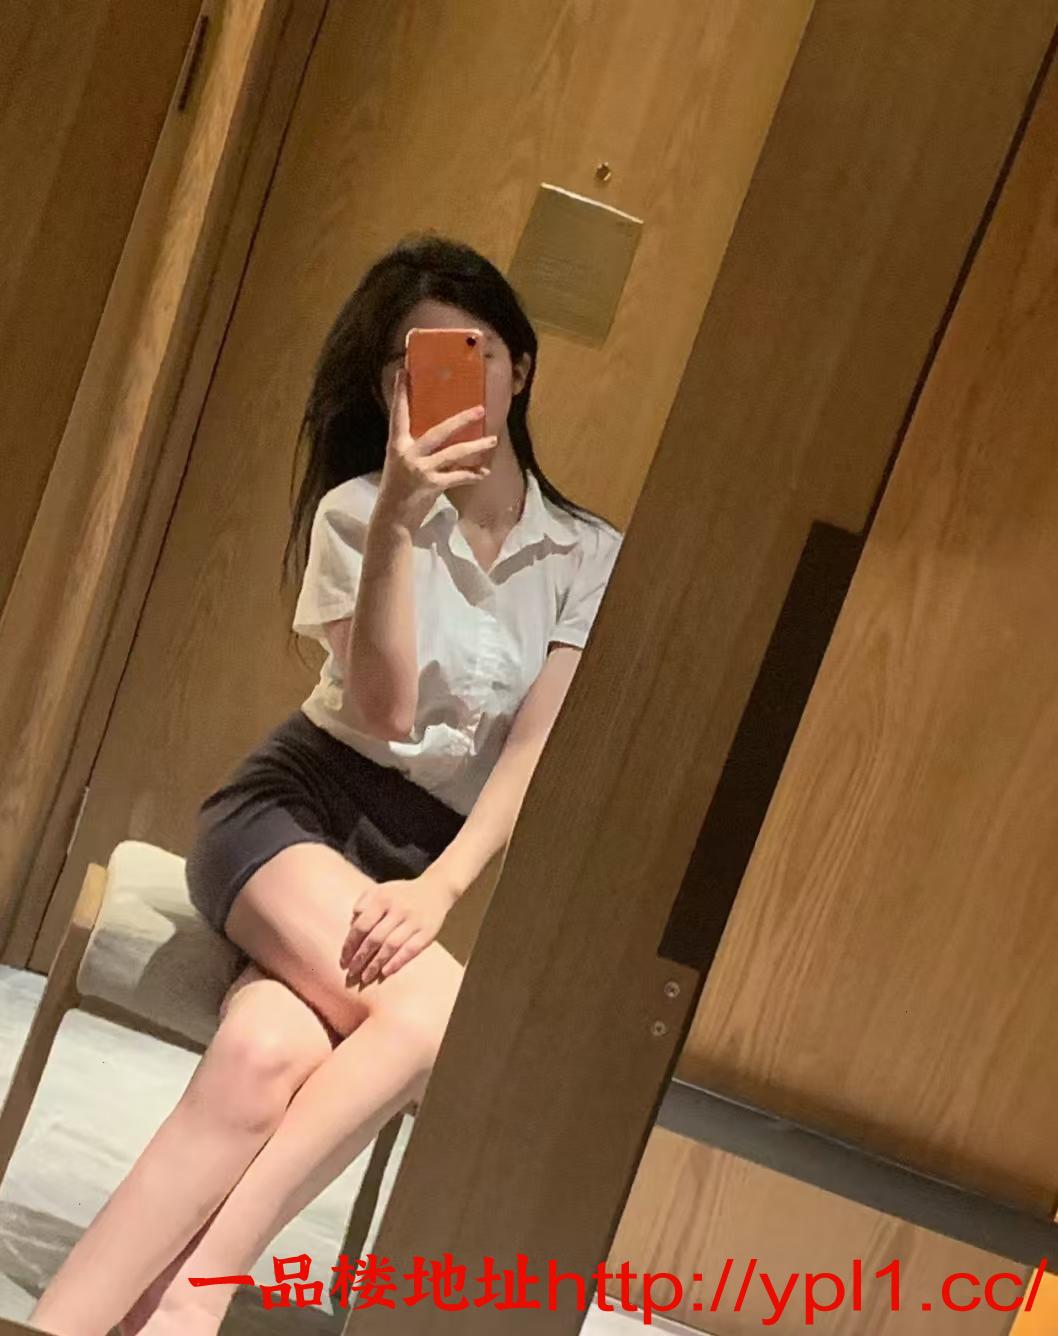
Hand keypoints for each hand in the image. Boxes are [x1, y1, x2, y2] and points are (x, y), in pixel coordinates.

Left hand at [339, 875, 457, 985]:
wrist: (435, 889)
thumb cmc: (401, 894)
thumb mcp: (380, 890)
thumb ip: (363, 903)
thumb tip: (351, 925)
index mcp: (382, 898)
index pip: (361, 925)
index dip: (350, 945)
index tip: (343, 960)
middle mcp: (398, 909)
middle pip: (375, 938)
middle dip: (360, 958)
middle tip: (351, 973)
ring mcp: (414, 920)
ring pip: (391, 946)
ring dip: (376, 964)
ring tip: (365, 977)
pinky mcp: (427, 931)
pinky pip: (410, 950)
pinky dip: (397, 962)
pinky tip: (385, 973)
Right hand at [376, 369, 497, 532]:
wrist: (392, 519)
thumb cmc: (398, 490)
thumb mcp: (401, 464)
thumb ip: (417, 448)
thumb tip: (440, 435)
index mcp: (396, 444)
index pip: (399, 414)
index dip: (401, 393)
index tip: (404, 372)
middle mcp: (407, 453)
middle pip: (438, 431)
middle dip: (461, 420)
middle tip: (480, 409)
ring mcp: (420, 470)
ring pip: (453, 453)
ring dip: (475, 446)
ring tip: (493, 439)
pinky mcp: (431, 485)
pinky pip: (457, 476)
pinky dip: (472, 474)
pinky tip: (484, 472)